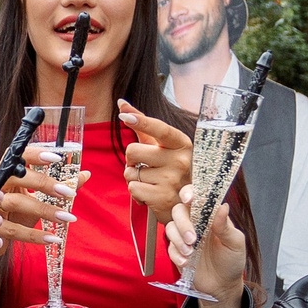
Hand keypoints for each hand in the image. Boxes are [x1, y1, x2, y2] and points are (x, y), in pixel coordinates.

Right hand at [0, 158, 83, 245]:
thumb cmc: (15, 214)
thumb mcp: (37, 200)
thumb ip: (59, 186)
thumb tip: (85, 174)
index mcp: (6, 174)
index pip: (16, 156)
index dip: (34, 154)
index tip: (56, 158)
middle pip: (16, 177)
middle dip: (44, 183)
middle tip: (69, 193)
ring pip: (15, 203)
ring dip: (44, 210)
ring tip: (67, 218)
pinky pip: (12, 230)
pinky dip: (34, 235)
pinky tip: (52, 238)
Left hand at [117, 104, 192, 221]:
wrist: (185, 205)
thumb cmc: (170, 170)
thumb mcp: (162, 146)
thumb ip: (143, 124)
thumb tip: (121, 103)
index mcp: (181, 143)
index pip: (160, 129)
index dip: (141, 121)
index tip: (124, 116)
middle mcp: (180, 160)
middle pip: (133, 150)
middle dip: (131, 160)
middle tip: (145, 166)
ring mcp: (172, 180)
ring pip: (130, 172)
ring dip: (134, 178)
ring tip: (152, 182)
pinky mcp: (163, 198)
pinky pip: (132, 189)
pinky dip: (136, 193)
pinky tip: (151, 194)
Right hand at [165, 183, 250, 307]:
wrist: (223, 286)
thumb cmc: (232, 261)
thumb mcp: (235, 243)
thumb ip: (225, 225)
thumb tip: (223, 206)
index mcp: (210, 216)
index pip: (196, 197)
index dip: (190, 193)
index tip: (189, 198)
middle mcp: (195, 223)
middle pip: (179, 211)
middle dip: (183, 223)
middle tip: (193, 239)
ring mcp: (184, 236)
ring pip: (170, 227)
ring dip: (178, 240)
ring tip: (191, 254)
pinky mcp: (177, 251)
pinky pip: (169, 247)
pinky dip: (176, 254)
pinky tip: (187, 262)